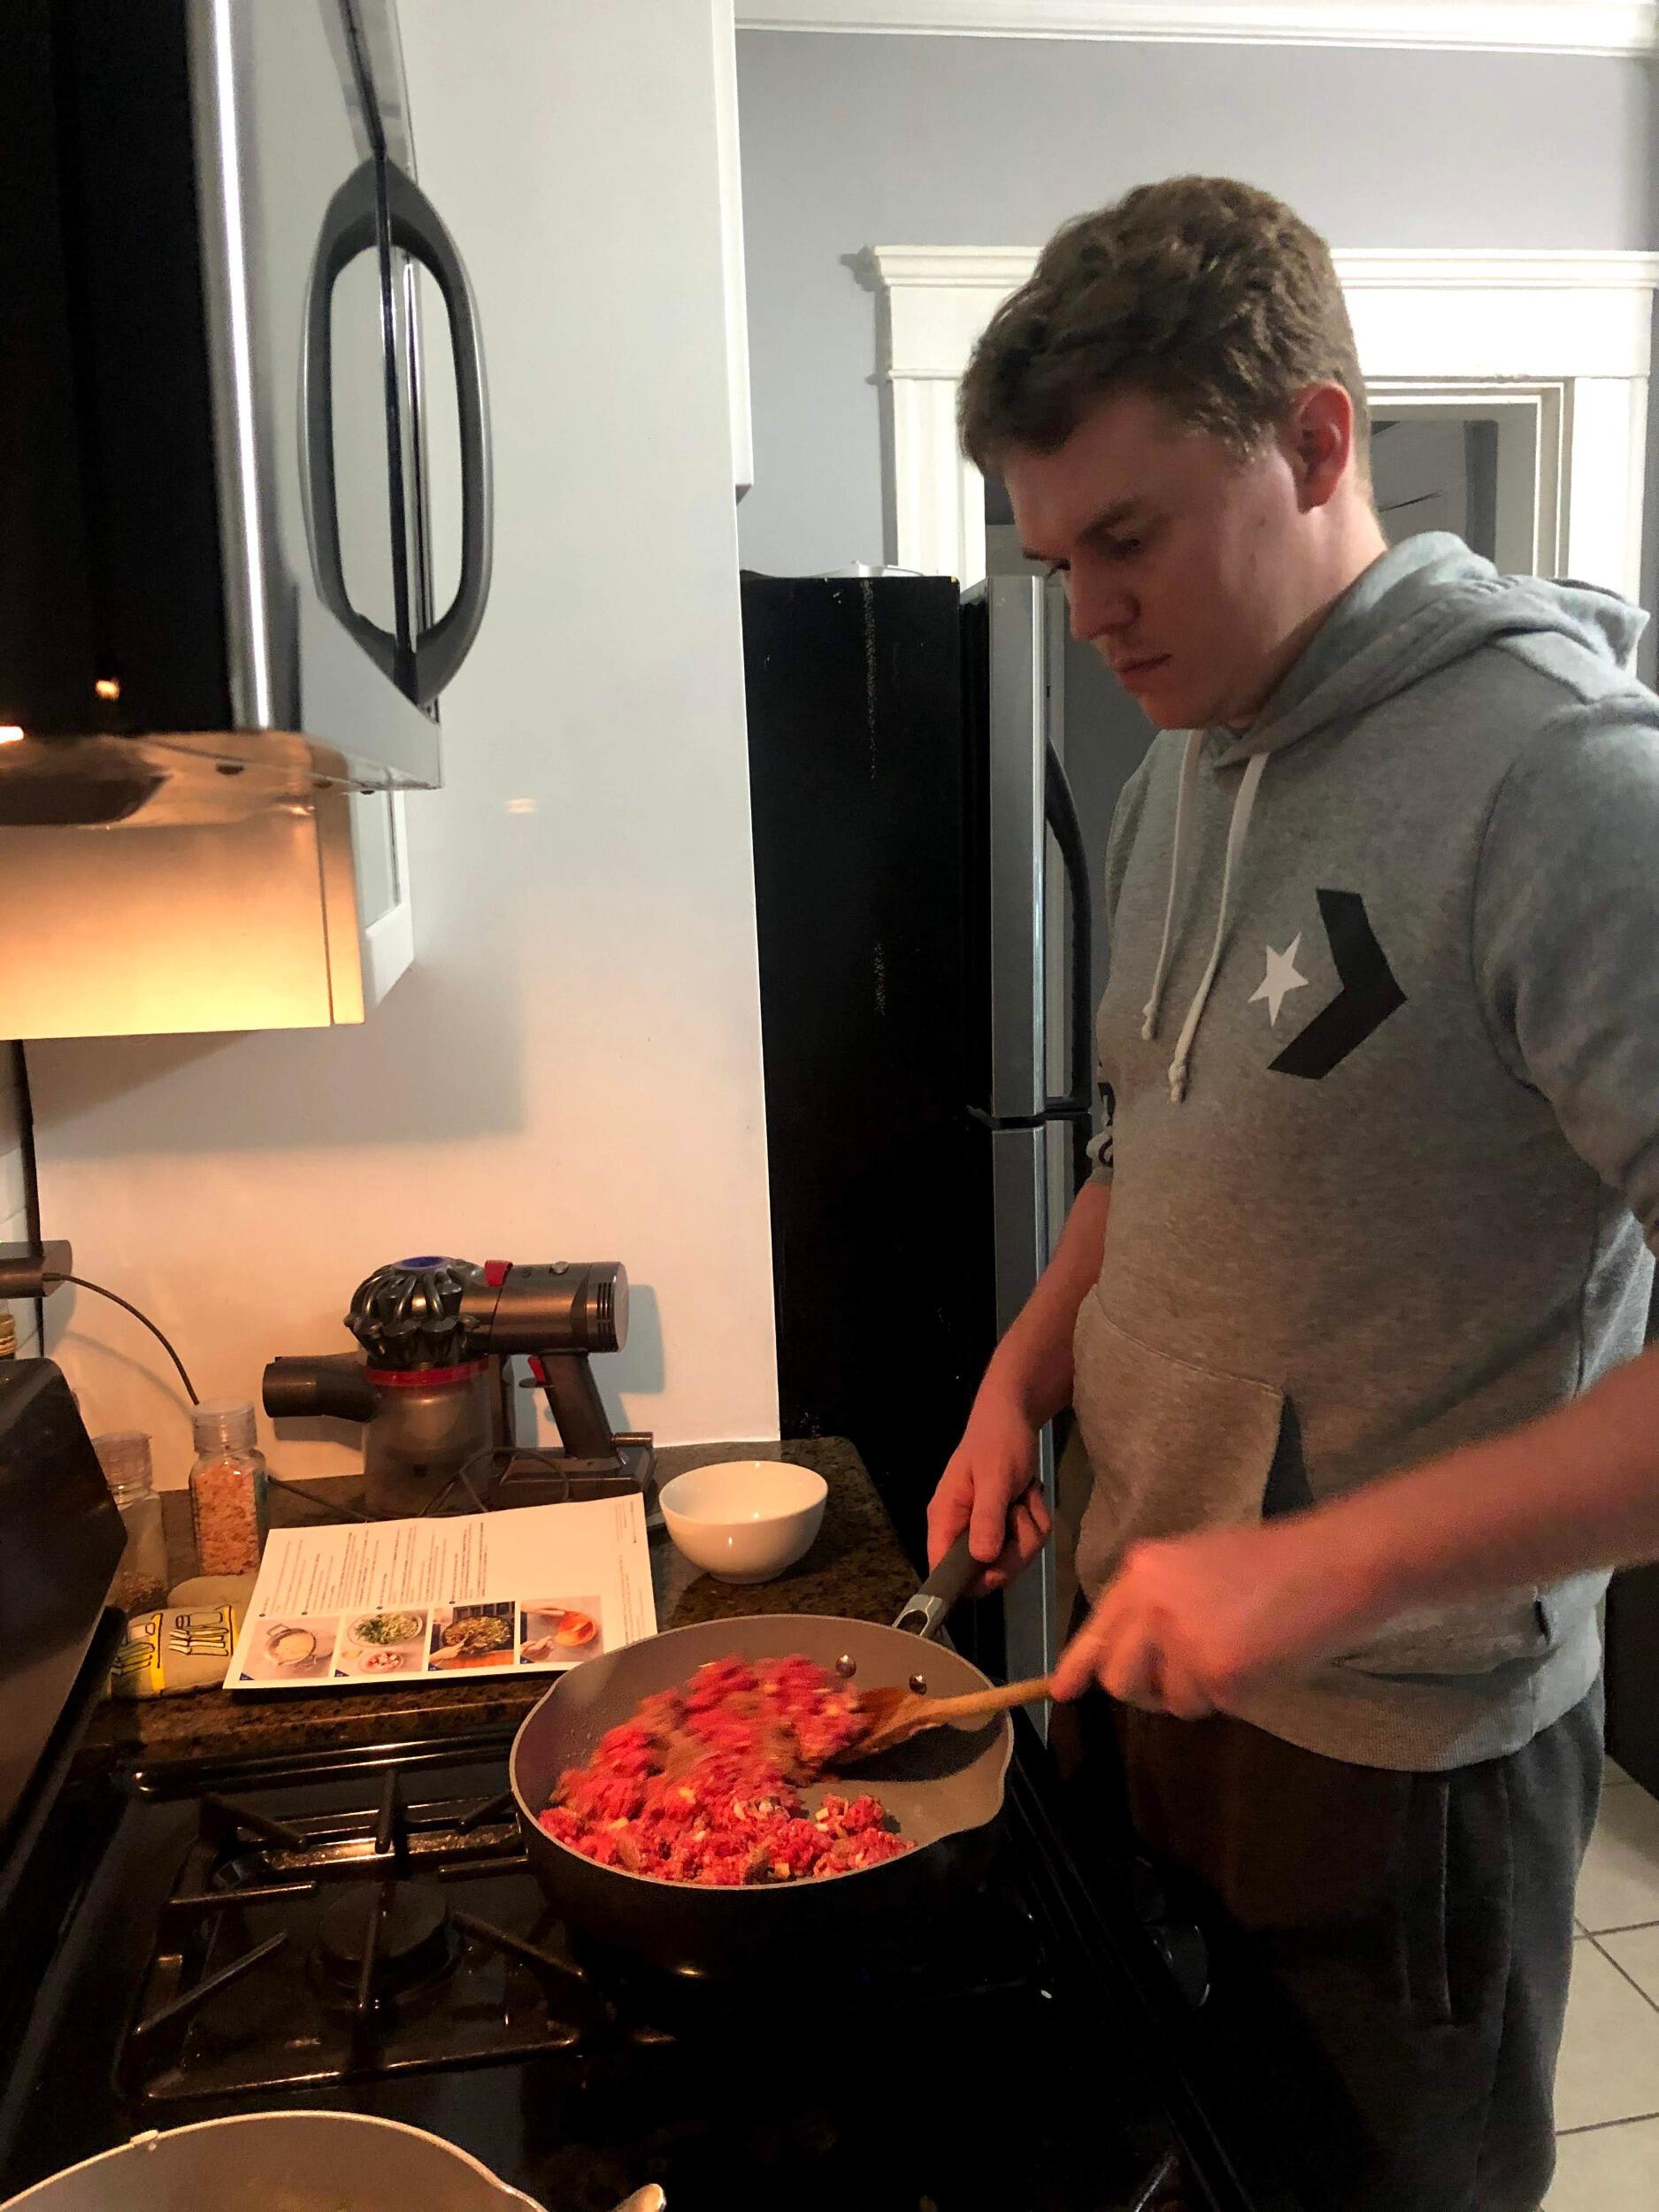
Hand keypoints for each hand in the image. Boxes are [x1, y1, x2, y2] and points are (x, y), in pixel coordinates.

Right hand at [926, 1385, 1052, 1596]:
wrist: (1014, 1417)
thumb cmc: (997, 1441)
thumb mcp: (994, 1477)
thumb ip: (986, 1517)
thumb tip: (981, 1559)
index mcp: (945, 1517)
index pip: (941, 1567)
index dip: (966, 1580)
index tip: (997, 1570)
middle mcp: (961, 1529)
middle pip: (986, 1572)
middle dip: (1015, 1550)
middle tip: (1021, 1515)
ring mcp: (985, 1529)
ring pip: (1013, 1559)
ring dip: (1029, 1530)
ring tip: (1025, 1497)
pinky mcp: (1005, 1526)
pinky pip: (1027, 1543)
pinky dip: (1036, 1521)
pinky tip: (1030, 1497)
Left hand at [1049, 1519, 1363, 1716]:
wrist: (1328, 1565)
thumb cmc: (1270, 1562)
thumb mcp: (1194, 1564)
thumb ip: (1155, 1603)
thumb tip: (1125, 1654)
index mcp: (1142, 1570)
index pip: (1098, 1628)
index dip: (1079, 1665)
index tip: (1061, 1690)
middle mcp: (1149, 1604)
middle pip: (1118, 1677)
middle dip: (1144, 1689)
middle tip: (1184, 1678)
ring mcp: (1179, 1640)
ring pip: (1164, 1699)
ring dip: (1193, 1692)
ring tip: (1233, 1653)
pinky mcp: (1214, 1673)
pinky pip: (1206, 1706)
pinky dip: (1230, 1695)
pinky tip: (1256, 1659)